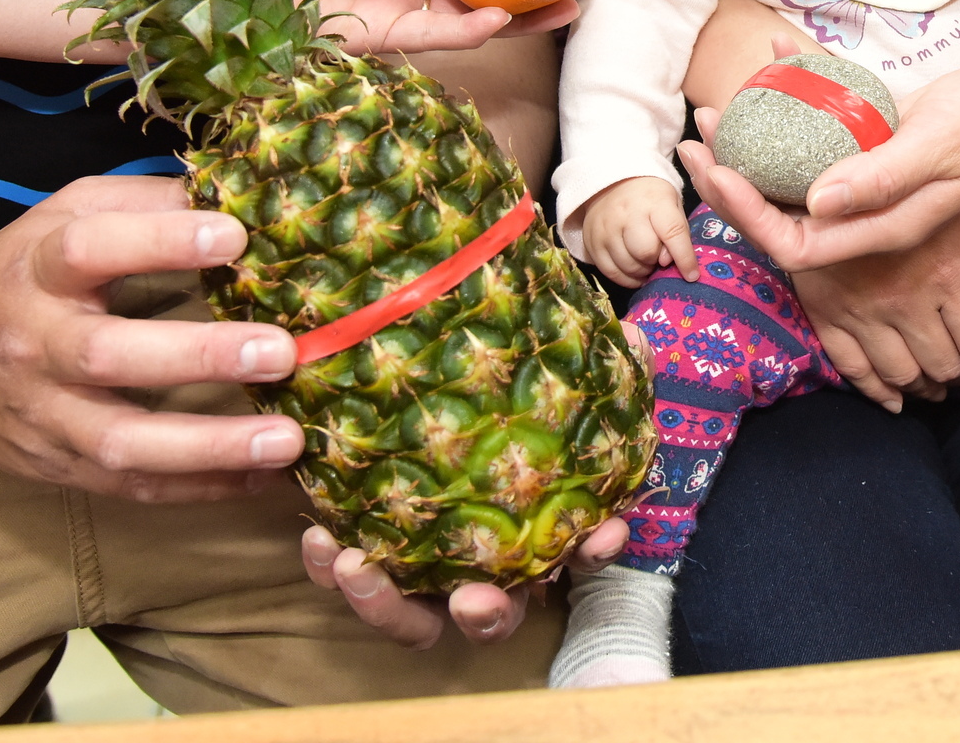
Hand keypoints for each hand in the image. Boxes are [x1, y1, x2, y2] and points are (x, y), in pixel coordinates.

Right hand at [0, 175, 304, 504]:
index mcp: (35, 269)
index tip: (234, 234)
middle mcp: (32, 344)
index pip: (88, 250)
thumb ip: (145, 202)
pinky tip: (262, 479)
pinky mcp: (56, 467)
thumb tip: (236, 193)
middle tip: (280, 351)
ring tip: (286, 440)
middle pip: (106, 355)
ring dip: (209, 446)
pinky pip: (130, 487)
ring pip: (120, 441)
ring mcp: (41, 415)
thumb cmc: (26, 271)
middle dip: (198, 356)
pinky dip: (198, 488)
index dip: (159, 241)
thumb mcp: (67, 214)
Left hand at [296, 322, 650, 643]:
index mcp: (536, 534)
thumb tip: (641, 340)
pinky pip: (353, 580)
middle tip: (471, 599)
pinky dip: (333, 568)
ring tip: (355, 567)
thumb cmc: (501, 402)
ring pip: (414, 620)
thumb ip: (594, 364)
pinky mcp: (368, 557)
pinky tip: (319, 538)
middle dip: (487, 615)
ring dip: (387, 606)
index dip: (596, 551)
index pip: (579, 553)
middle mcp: (483, 568)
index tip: (604, 536)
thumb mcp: (549, 375)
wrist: (407, 386)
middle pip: (494, 615)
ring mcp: (423, 572)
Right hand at [581, 175, 697, 286]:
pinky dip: (625, 278)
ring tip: (646, 262)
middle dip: (656, 261)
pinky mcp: (591, 242)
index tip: (692, 275)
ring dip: (642, 271)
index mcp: (654, 201)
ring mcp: (606, 229)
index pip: (672, 232)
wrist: (613, 182)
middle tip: (658, 258)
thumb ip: (677, 232)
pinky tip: (634, 273)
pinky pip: (610, 272)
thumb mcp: (672, 204)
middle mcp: (627, 214)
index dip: (684, 258)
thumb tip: (668, 262)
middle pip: (645, 252)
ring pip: (627, 265)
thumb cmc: (650, 197)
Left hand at [677, 55, 959, 268]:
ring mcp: (866, 180)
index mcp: (883, 225)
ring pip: (794, 176)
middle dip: (734, 183)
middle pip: (784, 214)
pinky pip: (818, 132)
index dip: (751, 217)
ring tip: (717, 112)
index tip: (719, 174)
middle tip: (696, 142)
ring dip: (752, 147)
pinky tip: (773, 56)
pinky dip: (791, 98)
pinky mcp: (869, 146)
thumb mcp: (938, 146)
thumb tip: (815, 203)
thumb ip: (880, 178)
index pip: (798, 244)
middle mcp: (867, 210)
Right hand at [791, 201, 959, 411]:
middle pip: (944, 365)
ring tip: (931, 383)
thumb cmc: (909, 181)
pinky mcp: (828, 314)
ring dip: (922, 386)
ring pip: (902, 375)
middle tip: (958, 370)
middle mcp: (907, 302)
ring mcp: (865, 312)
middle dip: (957, 373)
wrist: (830, 166)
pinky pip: (853, 369)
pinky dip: (876, 392)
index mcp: (948, 275)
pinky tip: (893, 399)